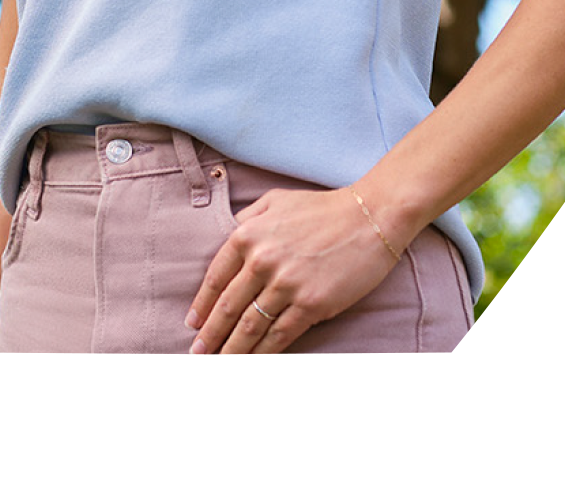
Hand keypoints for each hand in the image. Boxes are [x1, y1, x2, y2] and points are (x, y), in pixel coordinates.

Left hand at [184, 186, 403, 352]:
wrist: (370, 217)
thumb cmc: (323, 208)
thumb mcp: (276, 200)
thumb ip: (249, 218)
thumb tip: (229, 236)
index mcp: (248, 234)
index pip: (215, 278)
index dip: (202, 305)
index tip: (193, 323)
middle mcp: (262, 260)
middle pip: (227, 308)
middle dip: (210, 335)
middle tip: (199, 353)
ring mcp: (286, 284)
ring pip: (249, 327)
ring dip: (232, 350)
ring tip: (220, 365)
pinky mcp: (310, 304)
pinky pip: (279, 335)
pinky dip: (263, 353)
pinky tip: (254, 362)